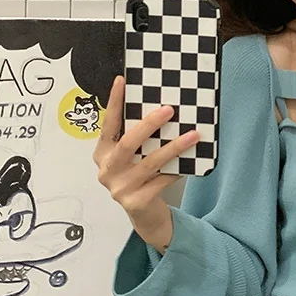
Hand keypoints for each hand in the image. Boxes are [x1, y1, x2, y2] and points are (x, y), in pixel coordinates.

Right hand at [93, 75, 200, 251]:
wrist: (144, 214)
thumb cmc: (141, 178)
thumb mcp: (134, 156)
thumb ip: (139, 138)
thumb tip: (163, 108)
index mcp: (102, 153)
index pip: (108, 124)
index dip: (114, 102)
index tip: (122, 80)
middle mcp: (106, 170)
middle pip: (127, 143)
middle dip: (148, 124)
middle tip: (169, 109)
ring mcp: (119, 188)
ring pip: (150, 162)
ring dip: (173, 147)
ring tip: (193, 135)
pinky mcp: (135, 202)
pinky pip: (162, 181)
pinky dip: (177, 169)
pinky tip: (190, 162)